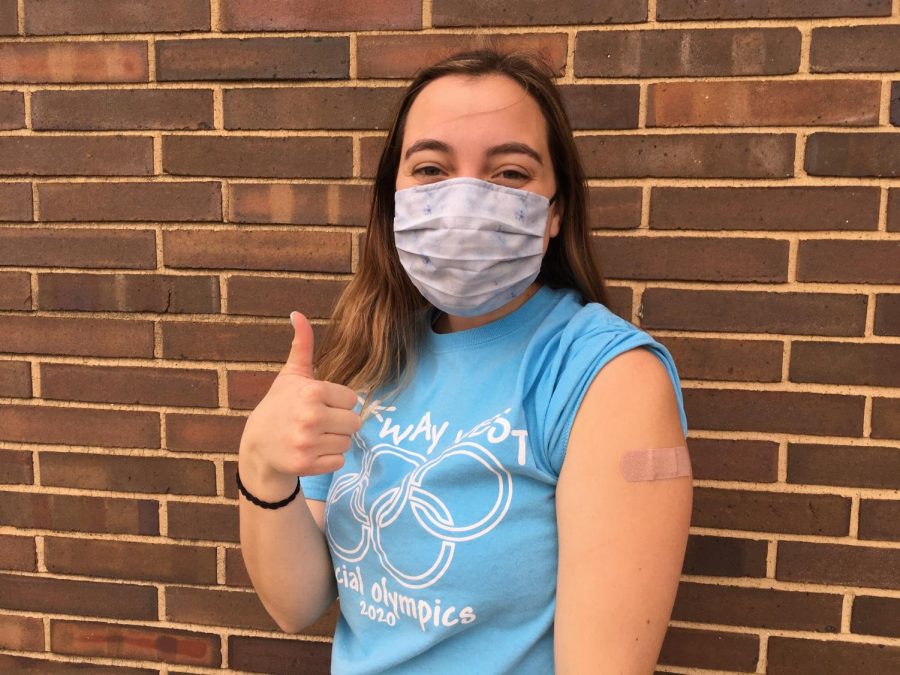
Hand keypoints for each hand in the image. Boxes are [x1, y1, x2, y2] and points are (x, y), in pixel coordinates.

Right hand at [239, 311, 361, 488]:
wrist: (257, 445)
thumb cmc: (279, 405)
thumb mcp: (291, 374)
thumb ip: (302, 345)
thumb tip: (298, 314)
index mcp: (311, 391)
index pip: (352, 399)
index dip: (338, 402)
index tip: (319, 404)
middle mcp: (311, 417)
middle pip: (354, 422)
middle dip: (339, 422)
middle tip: (318, 422)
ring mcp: (307, 443)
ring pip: (347, 442)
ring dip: (334, 441)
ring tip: (313, 436)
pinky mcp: (306, 465)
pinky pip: (339, 461)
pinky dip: (328, 459)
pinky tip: (310, 451)